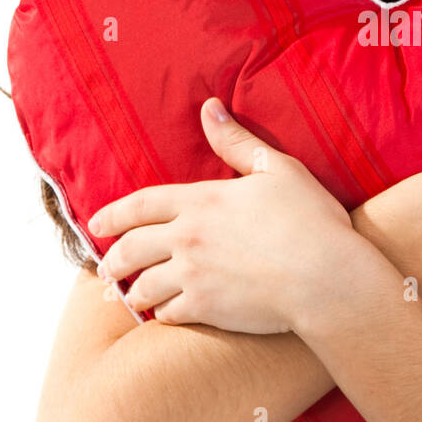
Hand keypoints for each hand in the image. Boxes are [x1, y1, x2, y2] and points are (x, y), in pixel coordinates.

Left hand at [89, 98, 362, 333]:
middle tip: (106, 268)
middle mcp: (188, 238)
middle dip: (113, 259)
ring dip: (133, 291)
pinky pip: (168, 314)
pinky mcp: (206, 308)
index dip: (113, 214)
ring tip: (131, 296)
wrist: (325, 277)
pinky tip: (165, 314)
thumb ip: (236, 142)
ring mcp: (193, 275)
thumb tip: (210, 107)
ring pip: (144, 286)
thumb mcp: (277, 169)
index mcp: (201, 201)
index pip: (141, 204)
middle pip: (132, 248)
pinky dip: (162, 314)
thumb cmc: (310, 220)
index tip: (97, 224)